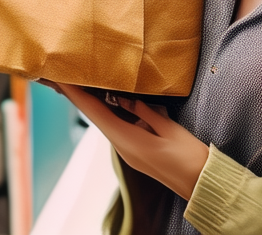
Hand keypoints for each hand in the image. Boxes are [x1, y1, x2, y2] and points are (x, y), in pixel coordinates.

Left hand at [45, 81, 208, 200]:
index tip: (59, 78)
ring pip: (104, 121)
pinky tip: (105, 99)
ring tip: (78, 82)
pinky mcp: (135, 150)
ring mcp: (128, 150)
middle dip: (78, 96)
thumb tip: (125, 97)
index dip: (75, 94)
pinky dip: (106, 110)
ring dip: (91, 102)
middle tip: (61, 75)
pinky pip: (116, 126)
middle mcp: (122, 146)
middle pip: (94, 116)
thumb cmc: (189, 158)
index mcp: (128, 140)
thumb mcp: (168, 128)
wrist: (202, 184)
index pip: (94, 112)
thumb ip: (145, 111)